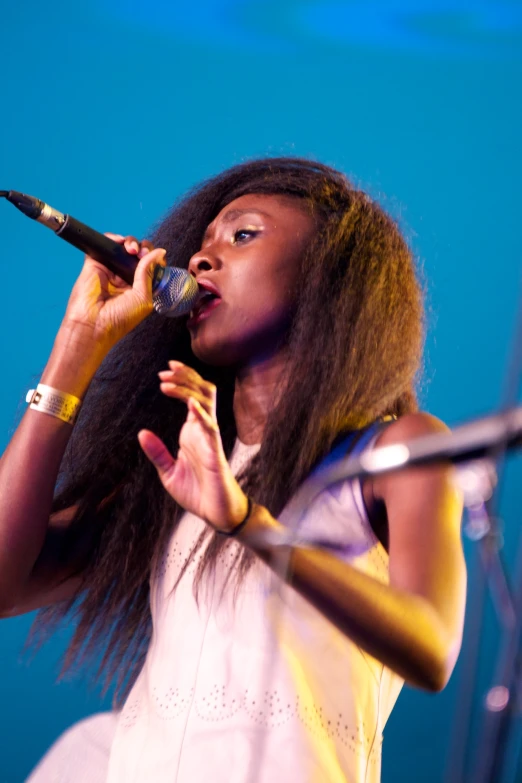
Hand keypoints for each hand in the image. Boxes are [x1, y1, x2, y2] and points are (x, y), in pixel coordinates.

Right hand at [61, 234, 166, 350]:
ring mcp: (110, 269)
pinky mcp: (95, 263)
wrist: (93, 325)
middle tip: (142, 254)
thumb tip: (159, 251)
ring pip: (123, 246)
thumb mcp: (143, 297)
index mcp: (139, 287)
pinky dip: (112, 237)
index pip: (151, 265)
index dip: (155, 258)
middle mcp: (125, 277)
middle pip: (138, 252)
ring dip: (131, 242)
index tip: (158, 259)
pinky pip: (105, 243)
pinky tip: (119, 242)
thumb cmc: (119, 319)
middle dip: (144, 248)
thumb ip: (149, 272)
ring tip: (131, 250)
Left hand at [137, 362, 248, 530]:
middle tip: (165, 370)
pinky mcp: (216, 453)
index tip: (163, 373)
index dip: (181, 381)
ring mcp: (210, 439)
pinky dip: (202, 415)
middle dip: (185, 377)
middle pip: (201, 392)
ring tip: (169, 382)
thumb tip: (141, 433)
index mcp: (192, 432)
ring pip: (207, 403)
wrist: (215, 513)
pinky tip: (190, 405)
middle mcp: (203, 430)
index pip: (191, 397)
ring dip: (189, 389)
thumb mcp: (168, 472)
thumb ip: (157, 452)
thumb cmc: (196, 492)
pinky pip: (211, 429)